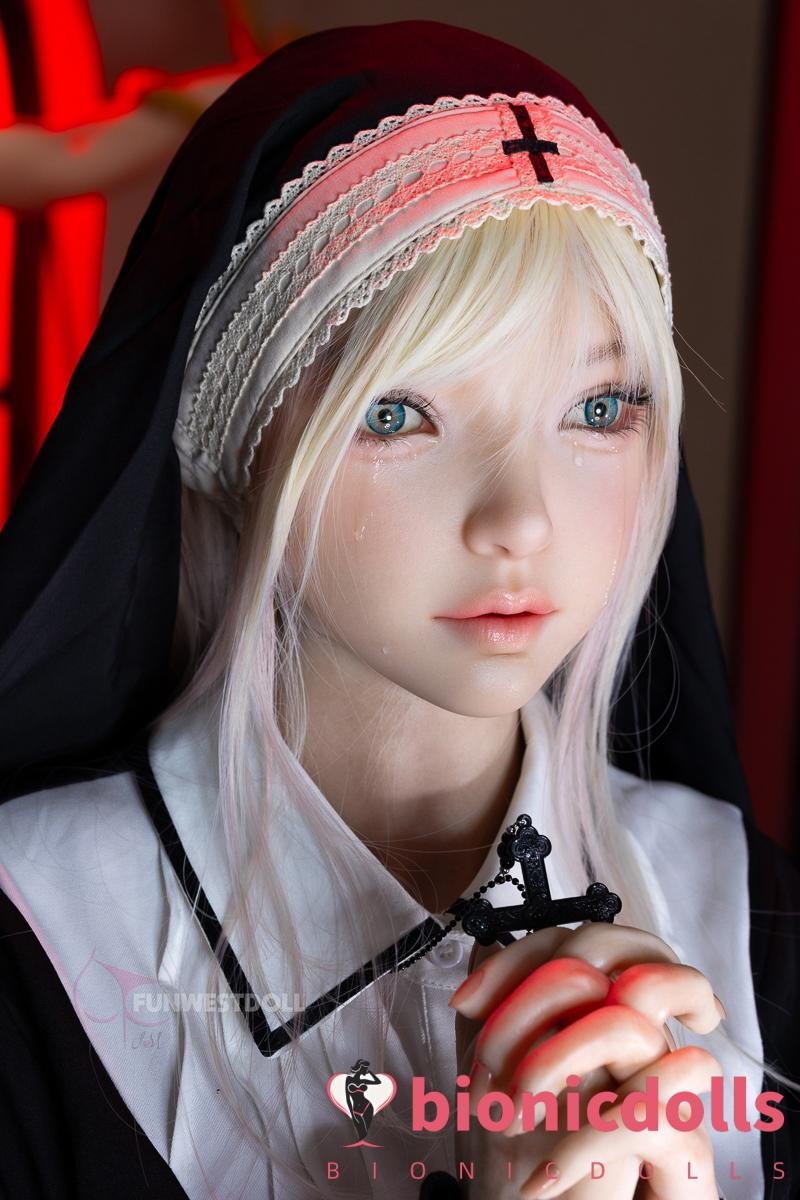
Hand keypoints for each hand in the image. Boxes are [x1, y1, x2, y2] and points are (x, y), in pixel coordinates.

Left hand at [450, 922, 724, 1198]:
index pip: (573, 941)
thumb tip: (479, 951)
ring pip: (624, 1025)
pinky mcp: (683, 1139)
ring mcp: (668, 1080)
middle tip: (489, 1066)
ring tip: (512, 1117)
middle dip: (524, 1006)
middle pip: (603, 966)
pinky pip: (635, 1116)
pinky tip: (537, 1181)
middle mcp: (642, 1031)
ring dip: (551, 1064)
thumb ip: (504, 1012)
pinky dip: (573, 1151)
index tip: (465, 1003)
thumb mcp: (511, 1077)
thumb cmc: (544, 1155)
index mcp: (604, 1007)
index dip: (511, 961)